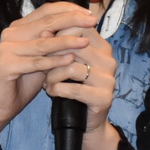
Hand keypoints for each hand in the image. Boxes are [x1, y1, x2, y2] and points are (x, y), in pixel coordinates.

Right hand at [0, 1, 99, 149]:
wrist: (2, 104)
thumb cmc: (24, 80)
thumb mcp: (44, 57)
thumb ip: (56, 42)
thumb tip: (81, 25)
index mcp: (19, 28)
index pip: (46, 10)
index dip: (68, 10)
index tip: (89, 14)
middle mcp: (10, 34)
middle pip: (46, 22)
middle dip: (72, 20)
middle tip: (92, 21)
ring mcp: (6, 48)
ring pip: (43, 43)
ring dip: (67, 41)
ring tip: (85, 42)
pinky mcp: (5, 64)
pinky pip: (36, 62)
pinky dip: (55, 61)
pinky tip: (70, 60)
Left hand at [42, 13, 115, 138]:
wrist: (85, 122)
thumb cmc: (72, 87)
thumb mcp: (65, 63)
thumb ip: (59, 47)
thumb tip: (43, 31)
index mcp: (102, 47)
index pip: (79, 28)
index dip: (57, 35)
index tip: (43, 45)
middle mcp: (109, 61)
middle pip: (73, 47)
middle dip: (51, 56)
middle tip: (41, 67)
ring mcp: (108, 79)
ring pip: (71, 67)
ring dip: (52, 75)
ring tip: (46, 82)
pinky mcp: (104, 97)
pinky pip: (73, 89)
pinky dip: (56, 89)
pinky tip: (51, 92)